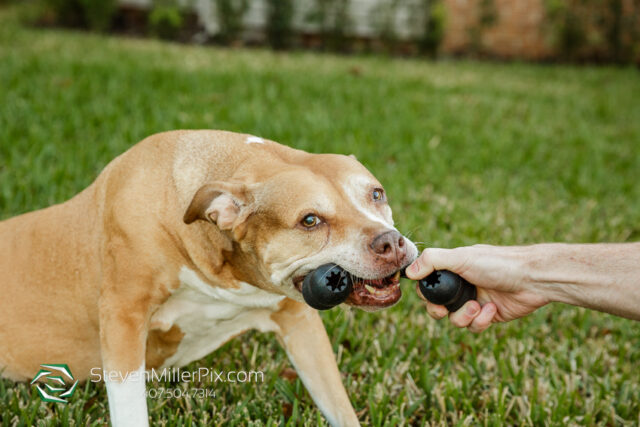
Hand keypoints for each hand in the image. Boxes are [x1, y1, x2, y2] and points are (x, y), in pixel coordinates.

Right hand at [407, 245, 549, 332]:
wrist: (533, 279)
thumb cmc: (498, 263)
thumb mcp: (462, 257)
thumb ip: (433, 261)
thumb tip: (409, 272)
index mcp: (453, 268)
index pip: (428, 284)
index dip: (426, 294)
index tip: (430, 297)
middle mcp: (462, 285)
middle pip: (437, 306)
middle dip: (439, 311)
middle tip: (444, 310)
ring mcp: (475, 300)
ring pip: (455, 320)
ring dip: (463, 316)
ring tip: (478, 307)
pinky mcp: (489, 315)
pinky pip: (475, 326)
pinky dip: (481, 321)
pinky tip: (493, 310)